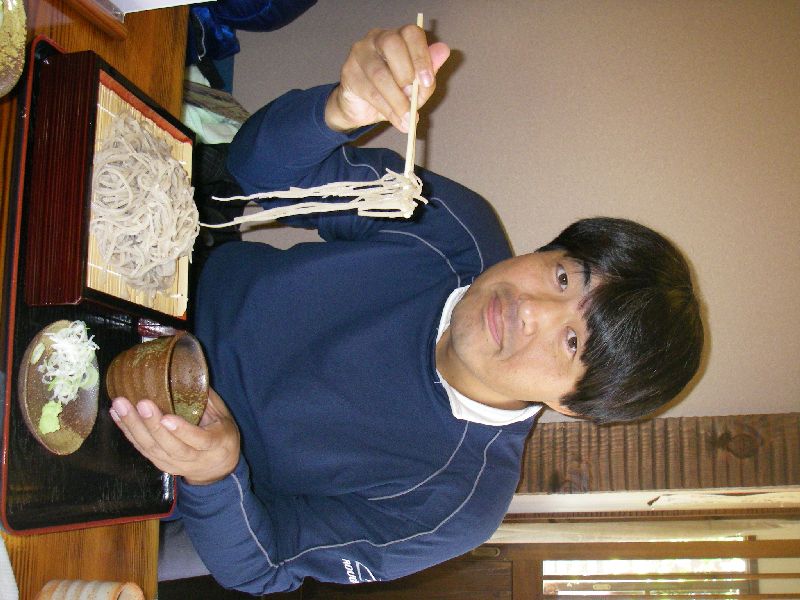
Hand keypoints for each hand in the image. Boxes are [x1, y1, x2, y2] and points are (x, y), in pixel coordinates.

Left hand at [110, 387, 240, 484]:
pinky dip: (128, 432)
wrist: (216, 468)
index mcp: (215, 444)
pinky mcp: (160, 464)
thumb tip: (189, 372)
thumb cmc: (221, 435)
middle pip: (170, 447)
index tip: (167, 418)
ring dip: (133, 427)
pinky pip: (142, 449)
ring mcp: (174, 464)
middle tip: (140, 404)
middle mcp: (194, 458)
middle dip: (152, 426)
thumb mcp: (223, 417)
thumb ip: (207, 400)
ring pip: (152, 449)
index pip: (199, 440)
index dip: (182, 431)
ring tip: (120, 406)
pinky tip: (117, 415)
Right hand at [325, 23, 450, 132]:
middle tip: (414, 96)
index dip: (421, 56)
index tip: (427, 81)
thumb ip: (429, 72)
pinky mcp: (348, 73)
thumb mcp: (416, 87)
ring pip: (379, 73)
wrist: (362, 109)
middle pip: (392, 44)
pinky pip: (370, 91)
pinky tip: (398, 121)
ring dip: (397, 99)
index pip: (411, 33)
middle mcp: (377, 38)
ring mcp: (360, 54)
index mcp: (398, 37)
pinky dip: (387, 109)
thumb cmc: (392, 93)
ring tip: (408, 118)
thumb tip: (444, 51)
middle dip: (406, 72)